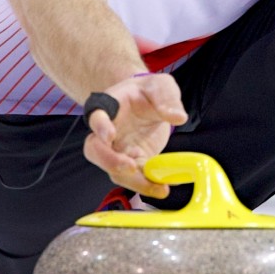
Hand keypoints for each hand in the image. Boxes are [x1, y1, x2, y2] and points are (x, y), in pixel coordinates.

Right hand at [81, 73, 186, 197]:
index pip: (97, 117)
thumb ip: (167, 99)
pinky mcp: (133, 161)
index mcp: (109, 107)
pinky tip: (164, 187)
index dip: (100, 127)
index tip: (110, 135)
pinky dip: (148, 184)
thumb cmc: (149, 91)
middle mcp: (107, 132)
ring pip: (114, 170)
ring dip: (134, 181)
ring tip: (159, 187)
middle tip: (132, 167)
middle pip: (96, 150)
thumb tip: (178, 117)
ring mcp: (118, 150)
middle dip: (110, 162)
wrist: (148, 102)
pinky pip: (135, 177)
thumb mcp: (161, 86)